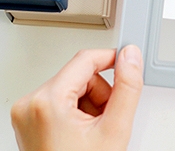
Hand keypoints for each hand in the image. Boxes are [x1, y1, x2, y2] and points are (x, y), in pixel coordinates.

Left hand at [11, 45, 142, 150]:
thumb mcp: (115, 130)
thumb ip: (128, 87)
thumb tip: (131, 57)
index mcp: (47, 101)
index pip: (86, 59)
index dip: (112, 59)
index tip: (127, 63)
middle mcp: (31, 103)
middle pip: (81, 75)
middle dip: (101, 94)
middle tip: (106, 120)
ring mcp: (28, 112)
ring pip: (74, 87)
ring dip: (92, 103)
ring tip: (93, 131)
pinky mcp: (31, 118)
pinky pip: (64, 99)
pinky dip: (79, 111)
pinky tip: (83, 133)